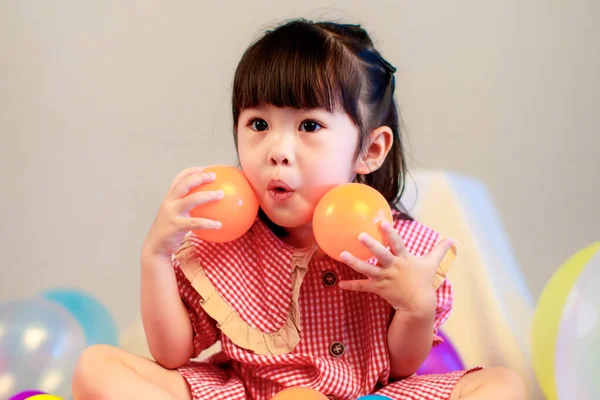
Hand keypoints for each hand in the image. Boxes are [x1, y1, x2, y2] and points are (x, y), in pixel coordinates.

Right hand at [142, 167, 223, 258]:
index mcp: (169, 199)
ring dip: (207, 196)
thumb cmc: (169, 231)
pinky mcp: (176, 227)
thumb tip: (207, 203)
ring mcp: (171, 214)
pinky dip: (208, 223)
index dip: (189, 172)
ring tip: (221, 195)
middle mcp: (169, 203)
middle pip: (183, 185)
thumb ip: (186, 208)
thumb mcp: (174, 216)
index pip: (178, 180)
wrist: (155, 247)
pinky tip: (219, 225)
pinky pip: (195, 223)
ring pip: (191, 200)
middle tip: (213, 176)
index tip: (203, 168)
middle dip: (198, 178)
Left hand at [338, 221, 454, 314]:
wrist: (418, 305)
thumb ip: (440, 249)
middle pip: (381, 255)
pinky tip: (341, 284)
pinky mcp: (378, 288)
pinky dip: (352, 285)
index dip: (390, 233)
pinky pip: (363, 287)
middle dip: (371, 246)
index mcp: (404, 259)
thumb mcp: (431, 264)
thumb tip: (453, 239)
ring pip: (367, 269)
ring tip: (342, 254)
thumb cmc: (423, 281)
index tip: (382, 222)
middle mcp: (393, 267)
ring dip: (354, 262)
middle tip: (360, 236)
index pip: (397, 243)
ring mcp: (385, 278)